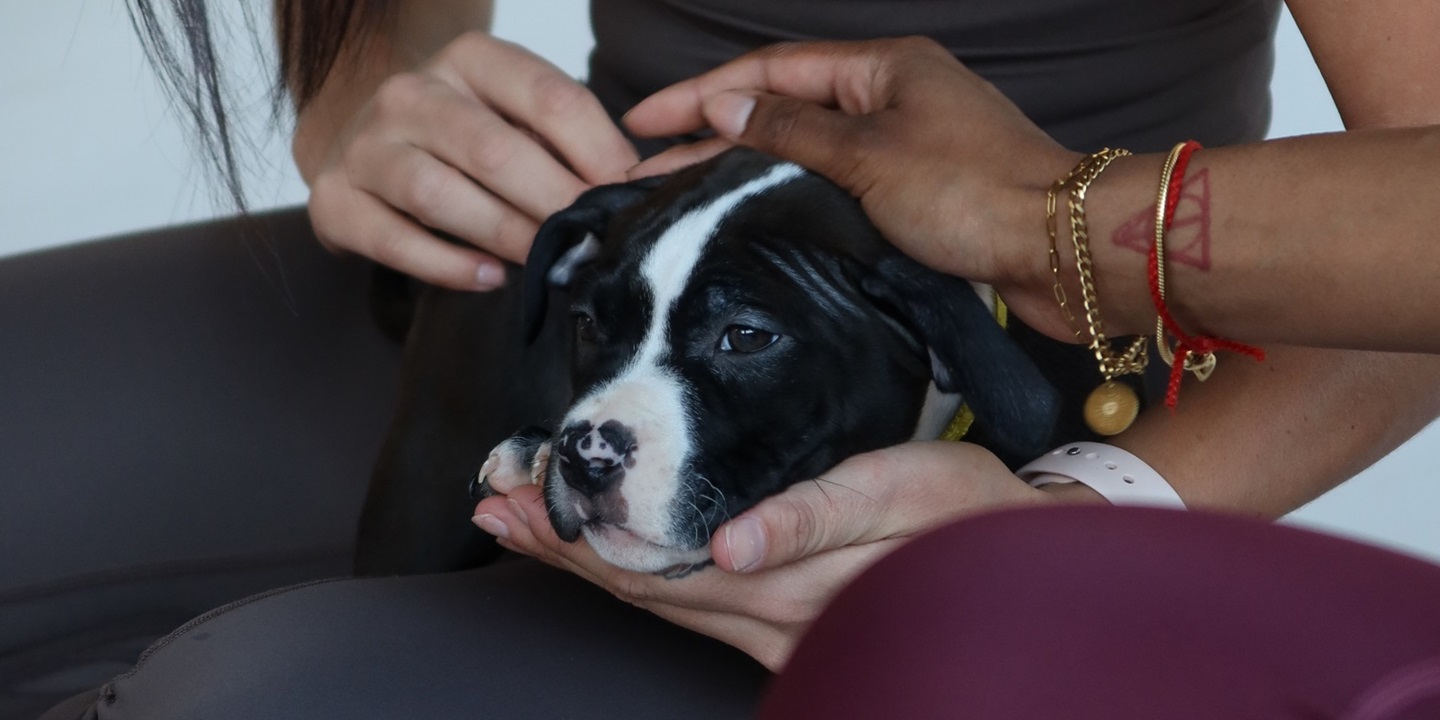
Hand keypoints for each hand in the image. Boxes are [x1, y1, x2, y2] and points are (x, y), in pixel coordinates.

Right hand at [303, 32, 638, 289]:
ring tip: (545, 260)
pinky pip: (392, 239)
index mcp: (469, 60)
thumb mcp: (515, 118)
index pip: (549, 98)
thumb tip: (628, 188)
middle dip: (554, 200)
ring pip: (437, 193)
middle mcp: (410, 93)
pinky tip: (489, 277)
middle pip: (494, 149)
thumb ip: (566, 143)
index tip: (629, 192)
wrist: (365, 143)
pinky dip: (446, 265)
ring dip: (502, 233)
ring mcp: (367, 146)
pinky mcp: (335, 201)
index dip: (599, 150)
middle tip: (593, 238)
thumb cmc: (462, 137)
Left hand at [473, 441, 1072, 669]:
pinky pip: (688, 604)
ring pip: (657, 599)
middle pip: (639, 586)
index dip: (579, 535)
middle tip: (494, 507)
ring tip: (526, 522)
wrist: (1016, 559)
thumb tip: (732, 546)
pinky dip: (634, 573)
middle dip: (562, 547)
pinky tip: (607, 552)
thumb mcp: (897, 492)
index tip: (517, 497)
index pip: (653, 563)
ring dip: (587, 561)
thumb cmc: (960, 511)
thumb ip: (811, 518)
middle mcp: (768, 619)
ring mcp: (773, 632)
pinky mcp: (781, 626)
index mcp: (786, 582)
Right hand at [623, 37, 1080, 339]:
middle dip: (712, 138)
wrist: (1064, 253)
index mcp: (884, 69)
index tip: (642, 120)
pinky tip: (757, 225)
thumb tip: (727, 105)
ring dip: (748, 172)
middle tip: (648, 173)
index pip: (769, 71)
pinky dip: (792, 201)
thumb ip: (791, 130)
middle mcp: (893, 100)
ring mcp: (906, 149)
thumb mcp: (869, 154)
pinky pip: (836, 189)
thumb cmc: (978, 193)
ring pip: (806, 154)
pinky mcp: (918, 198)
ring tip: (687, 200)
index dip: (700, 94)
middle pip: (782, 110)